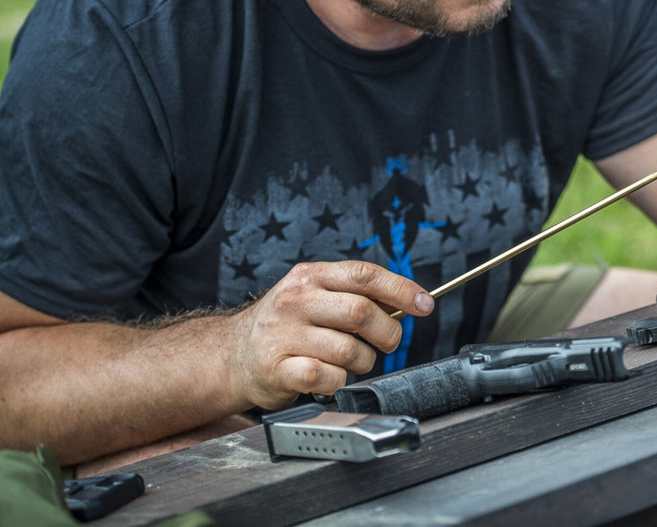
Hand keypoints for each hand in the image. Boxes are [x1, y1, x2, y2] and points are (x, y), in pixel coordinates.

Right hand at [225, 261, 432, 409]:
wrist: (232, 355)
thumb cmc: (286, 326)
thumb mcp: (315, 297)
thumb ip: (355, 295)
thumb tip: (407, 301)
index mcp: (310, 277)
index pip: (364, 275)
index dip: (401, 289)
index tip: (424, 305)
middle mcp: (295, 301)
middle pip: (361, 312)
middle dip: (387, 333)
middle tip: (387, 343)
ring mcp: (284, 334)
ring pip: (349, 349)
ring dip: (363, 361)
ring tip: (352, 362)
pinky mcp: (277, 368)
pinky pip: (326, 376)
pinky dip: (337, 381)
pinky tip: (328, 377)